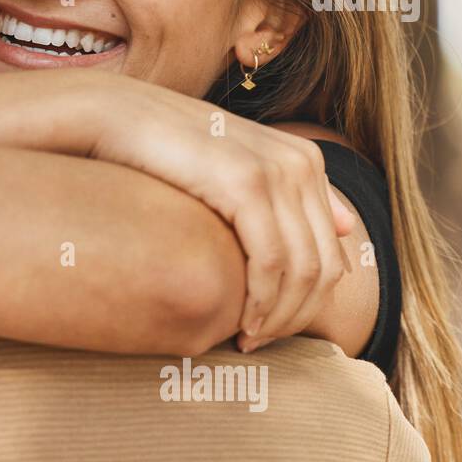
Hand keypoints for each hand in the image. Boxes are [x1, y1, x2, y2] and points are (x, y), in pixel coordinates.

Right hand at [84, 78, 355, 351]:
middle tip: (258, 344)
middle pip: (324, 268)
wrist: (113, 117)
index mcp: (305, 161)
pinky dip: (261, 302)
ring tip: (246, 341)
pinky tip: (239, 323)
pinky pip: (271, 262)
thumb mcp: (233, 169)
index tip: (268, 329)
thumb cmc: (161, 151)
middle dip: (295, 317)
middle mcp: (300, 163)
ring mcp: (277, 171)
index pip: (330, 254)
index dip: (306, 304)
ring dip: (278, 317)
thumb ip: (290, 193)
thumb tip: (348, 225)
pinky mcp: (247, 183)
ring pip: (303, 271)